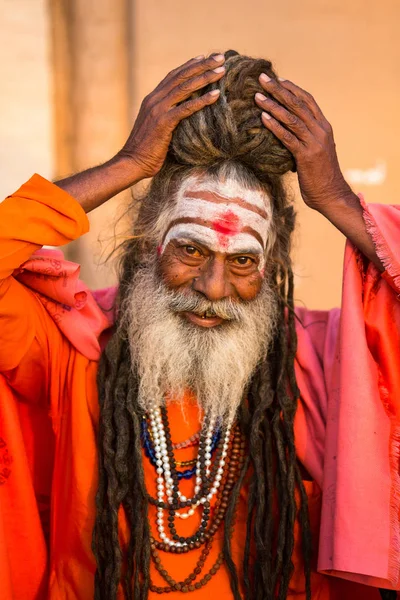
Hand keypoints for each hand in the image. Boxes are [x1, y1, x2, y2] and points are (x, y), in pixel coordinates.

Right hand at [119, 55, 225, 178]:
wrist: (132, 162)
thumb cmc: (146, 150)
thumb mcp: (155, 128)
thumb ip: (165, 117)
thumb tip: (180, 116)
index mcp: (152, 99)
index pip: (172, 76)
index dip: (189, 65)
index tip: (204, 57)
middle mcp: (154, 100)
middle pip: (181, 76)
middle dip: (202, 65)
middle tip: (219, 57)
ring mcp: (158, 110)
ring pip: (185, 88)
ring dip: (205, 77)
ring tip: (221, 70)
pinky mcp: (164, 123)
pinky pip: (186, 108)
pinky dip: (202, 101)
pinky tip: (216, 96)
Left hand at [254, 75, 352, 209]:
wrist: (331, 195)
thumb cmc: (319, 177)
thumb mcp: (315, 153)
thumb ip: (305, 140)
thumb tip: (287, 133)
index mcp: (324, 128)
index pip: (307, 100)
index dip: (292, 88)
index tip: (278, 79)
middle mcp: (321, 131)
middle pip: (297, 104)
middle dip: (278, 90)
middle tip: (262, 78)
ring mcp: (314, 143)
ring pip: (291, 118)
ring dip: (273, 105)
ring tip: (257, 96)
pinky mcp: (306, 156)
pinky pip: (288, 137)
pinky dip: (275, 126)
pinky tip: (263, 118)